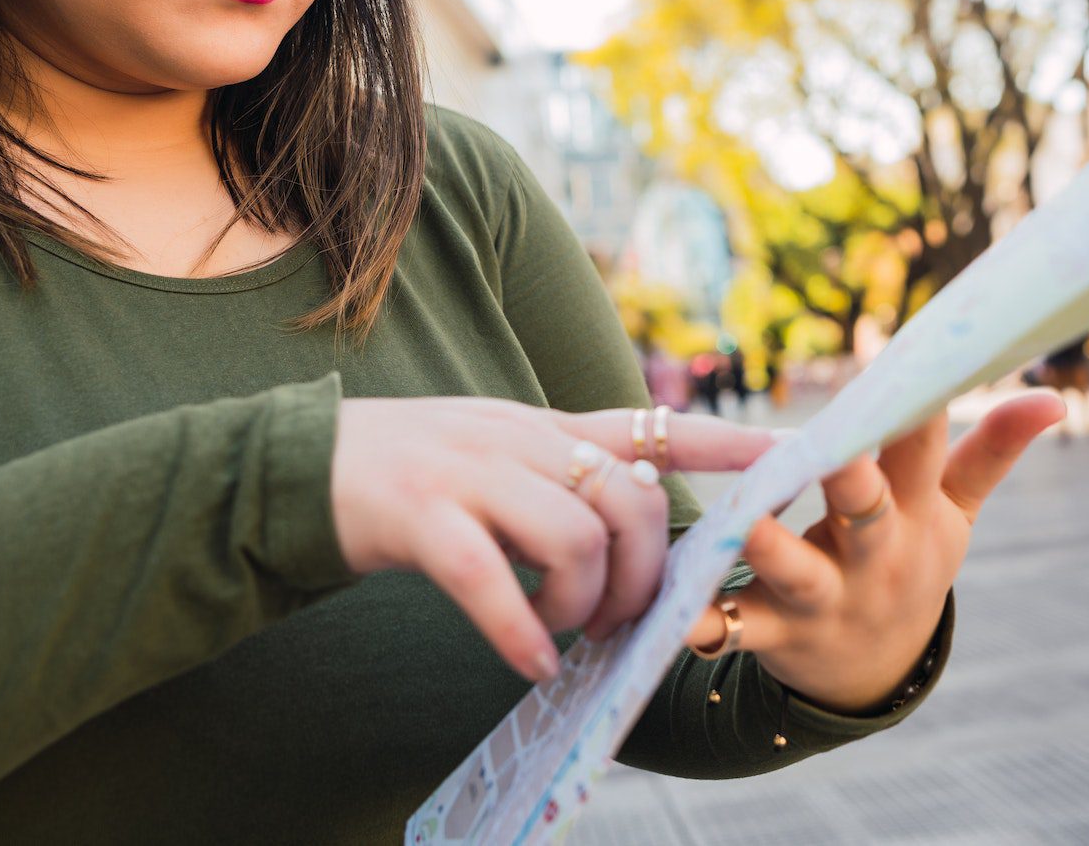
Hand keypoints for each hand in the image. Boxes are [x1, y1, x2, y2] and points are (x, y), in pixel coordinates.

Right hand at [332, 398, 774, 683]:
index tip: (793, 456)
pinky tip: (526, 661)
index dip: (729, 443)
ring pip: (576, 534)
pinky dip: (519, 629)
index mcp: (541, 428)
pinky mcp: (416, 514)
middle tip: (613, 623)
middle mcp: (516, 439)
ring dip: (584, 604)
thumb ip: (557, 482)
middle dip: (643, 574)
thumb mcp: (493, 459)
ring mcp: (467, 472)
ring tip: (561, 635)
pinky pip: (490, 577)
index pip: (655, 427)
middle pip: (630, 498)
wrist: (295, 465)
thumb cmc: (404, 479)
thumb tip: (626, 532)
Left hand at [684, 390, 1064, 712]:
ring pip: (796, 571)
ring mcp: (822, 598)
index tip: (908, 357)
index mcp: (914, 516)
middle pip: (866, 510)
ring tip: (750, 521)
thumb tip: (1054, 396)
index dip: (915, 406)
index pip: (923, 452)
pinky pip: (731, 629)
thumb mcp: (953, 515)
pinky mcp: (770, 632)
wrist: (872, 675)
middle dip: (854, 478)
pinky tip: (676, 613)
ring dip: (773, 547)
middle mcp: (873, 557)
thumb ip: (990, 452)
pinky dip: (703, 623)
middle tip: (840, 444)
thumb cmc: (909, 561)